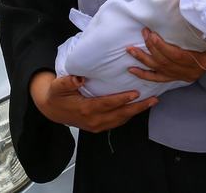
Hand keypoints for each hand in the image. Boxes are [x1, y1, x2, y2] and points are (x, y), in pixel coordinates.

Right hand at [29, 72, 156, 132]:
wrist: (52, 110)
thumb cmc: (56, 96)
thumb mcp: (57, 86)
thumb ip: (67, 82)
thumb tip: (78, 78)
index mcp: (85, 109)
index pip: (108, 104)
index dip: (122, 99)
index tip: (135, 93)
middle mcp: (94, 120)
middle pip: (120, 115)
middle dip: (138, 107)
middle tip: (153, 100)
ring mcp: (97, 126)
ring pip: (121, 120)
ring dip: (136, 112)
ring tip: (151, 103)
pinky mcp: (98, 127)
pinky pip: (117, 122)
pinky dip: (129, 115)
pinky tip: (137, 108)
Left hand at [127, 28, 205, 83]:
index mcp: (198, 63)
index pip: (176, 56)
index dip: (162, 46)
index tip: (152, 35)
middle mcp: (187, 72)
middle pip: (165, 61)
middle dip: (151, 47)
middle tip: (143, 33)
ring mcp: (179, 76)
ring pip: (158, 69)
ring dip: (143, 59)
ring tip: (130, 50)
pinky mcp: (174, 78)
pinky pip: (157, 78)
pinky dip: (144, 74)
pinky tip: (132, 69)